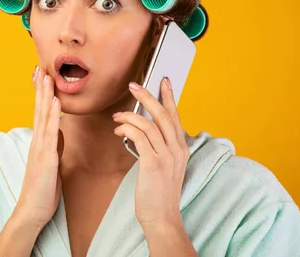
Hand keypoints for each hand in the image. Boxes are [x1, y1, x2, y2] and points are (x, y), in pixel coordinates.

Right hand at [15, 66, 63, 228]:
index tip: (42, 77)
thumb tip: (59, 131)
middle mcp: (37, 141)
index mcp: (39, 143)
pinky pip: (50, 132)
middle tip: (41, 67)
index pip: (40, 113)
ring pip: (43, 116)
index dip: (41, 94)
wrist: (32, 211)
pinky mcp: (45, 158)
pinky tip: (55, 102)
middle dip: (41, 88)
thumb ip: (54, 146)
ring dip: (45, 95)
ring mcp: (40, 148)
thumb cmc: (42, 190)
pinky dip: (52, 115)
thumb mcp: (52, 163)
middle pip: (39, 109)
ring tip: (47, 76)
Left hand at [112, 77, 188, 228]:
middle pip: (163, 114)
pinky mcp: (153, 164)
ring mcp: (167, 156)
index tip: (163, 80)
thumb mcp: (165, 166)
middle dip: (148, 96)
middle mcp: (177, 149)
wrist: (162, 217)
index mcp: (182, 148)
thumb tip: (142, 129)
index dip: (169, 97)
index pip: (175, 116)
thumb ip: (159, 147)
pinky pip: (138, 136)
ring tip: (117, 116)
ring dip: (129, 115)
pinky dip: (126, 128)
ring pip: (148, 124)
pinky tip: (119, 129)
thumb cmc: (158, 192)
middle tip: (134, 85)